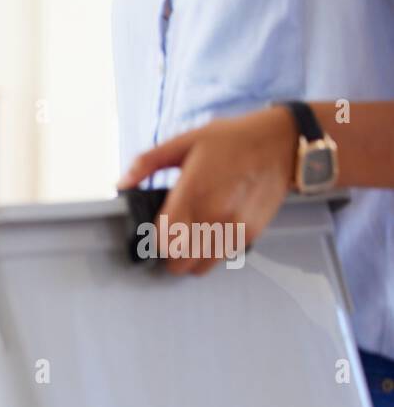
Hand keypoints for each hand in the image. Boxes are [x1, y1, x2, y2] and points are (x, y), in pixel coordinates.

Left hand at [117, 106, 297, 274]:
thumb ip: (147, 162)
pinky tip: (212, 233)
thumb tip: (121, 182)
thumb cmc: (234, 139)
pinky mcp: (250, 233)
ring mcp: (233, 227)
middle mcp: (213, 215)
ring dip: (192, 259)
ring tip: (191, 239)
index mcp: (192, 193)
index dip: (155, 241)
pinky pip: (222, 258)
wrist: (283, 142)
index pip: (163, 241)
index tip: (156, 232)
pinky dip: (213, 253)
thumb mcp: (185, 141)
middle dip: (171, 254)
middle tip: (171, 239)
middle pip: (179, 262)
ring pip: (201, 267)